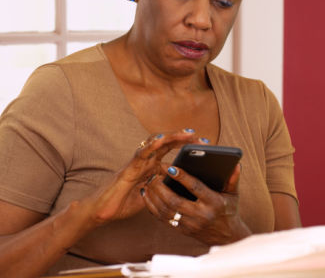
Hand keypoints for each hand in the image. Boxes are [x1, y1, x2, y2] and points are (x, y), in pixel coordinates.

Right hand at [83, 129, 198, 225]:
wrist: (100, 212)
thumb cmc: (123, 203)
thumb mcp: (152, 194)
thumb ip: (164, 187)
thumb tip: (183, 186)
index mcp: (150, 165)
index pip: (170, 149)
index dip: (185, 145)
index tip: (203, 144)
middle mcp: (144, 160)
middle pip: (165, 143)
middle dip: (183, 138)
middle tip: (201, 137)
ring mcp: (136, 163)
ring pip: (155, 143)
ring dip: (172, 137)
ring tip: (186, 133)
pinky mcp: (127, 169)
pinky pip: (141, 154)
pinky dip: (151, 146)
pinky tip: (161, 140)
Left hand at [142, 162, 250, 244]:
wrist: (226, 237)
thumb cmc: (229, 211)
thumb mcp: (233, 195)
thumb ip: (233, 179)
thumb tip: (236, 164)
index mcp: (213, 203)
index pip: (195, 188)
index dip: (182, 177)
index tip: (170, 167)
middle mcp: (200, 215)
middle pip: (175, 201)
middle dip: (161, 187)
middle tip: (153, 174)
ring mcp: (190, 224)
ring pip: (166, 211)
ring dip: (154, 196)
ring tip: (148, 182)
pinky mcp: (182, 230)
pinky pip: (163, 219)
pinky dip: (152, 207)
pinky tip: (147, 195)